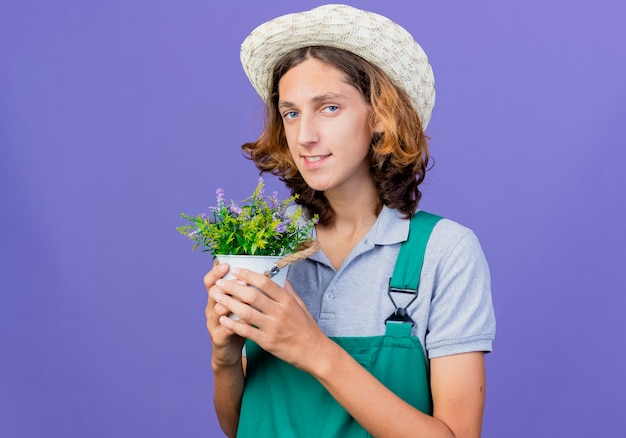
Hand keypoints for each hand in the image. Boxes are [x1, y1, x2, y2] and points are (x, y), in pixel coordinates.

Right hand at [204, 263, 245, 369]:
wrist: (229, 351)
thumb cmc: (238, 324)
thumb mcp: (240, 305)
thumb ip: (246, 290)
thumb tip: (261, 272)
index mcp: (216, 298)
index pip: (210, 280)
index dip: (216, 272)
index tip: (227, 264)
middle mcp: (211, 308)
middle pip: (213, 292)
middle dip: (228, 285)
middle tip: (242, 281)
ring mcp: (213, 323)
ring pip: (218, 310)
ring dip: (231, 303)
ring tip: (245, 299)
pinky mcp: (218, 338)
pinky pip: (225, 329)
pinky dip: (236, 324)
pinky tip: (247, 321)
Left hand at [213, 267, 328, 371]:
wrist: (314, 352)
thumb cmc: (307, 328)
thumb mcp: (300, 305)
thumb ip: (288, 291)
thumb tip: (280, 278)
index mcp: (287, 300)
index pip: (265, 282)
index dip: (248, 275)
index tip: (235, 270)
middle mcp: (280, 312)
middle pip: (252, 295)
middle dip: (233, 287)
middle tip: (219, 283)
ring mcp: (273, 327)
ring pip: (246, 312)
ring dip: (229, 303)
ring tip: (217, 297)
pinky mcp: (268, 342)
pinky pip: (246, 331)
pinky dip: (233, 325)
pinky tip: (223, 320)